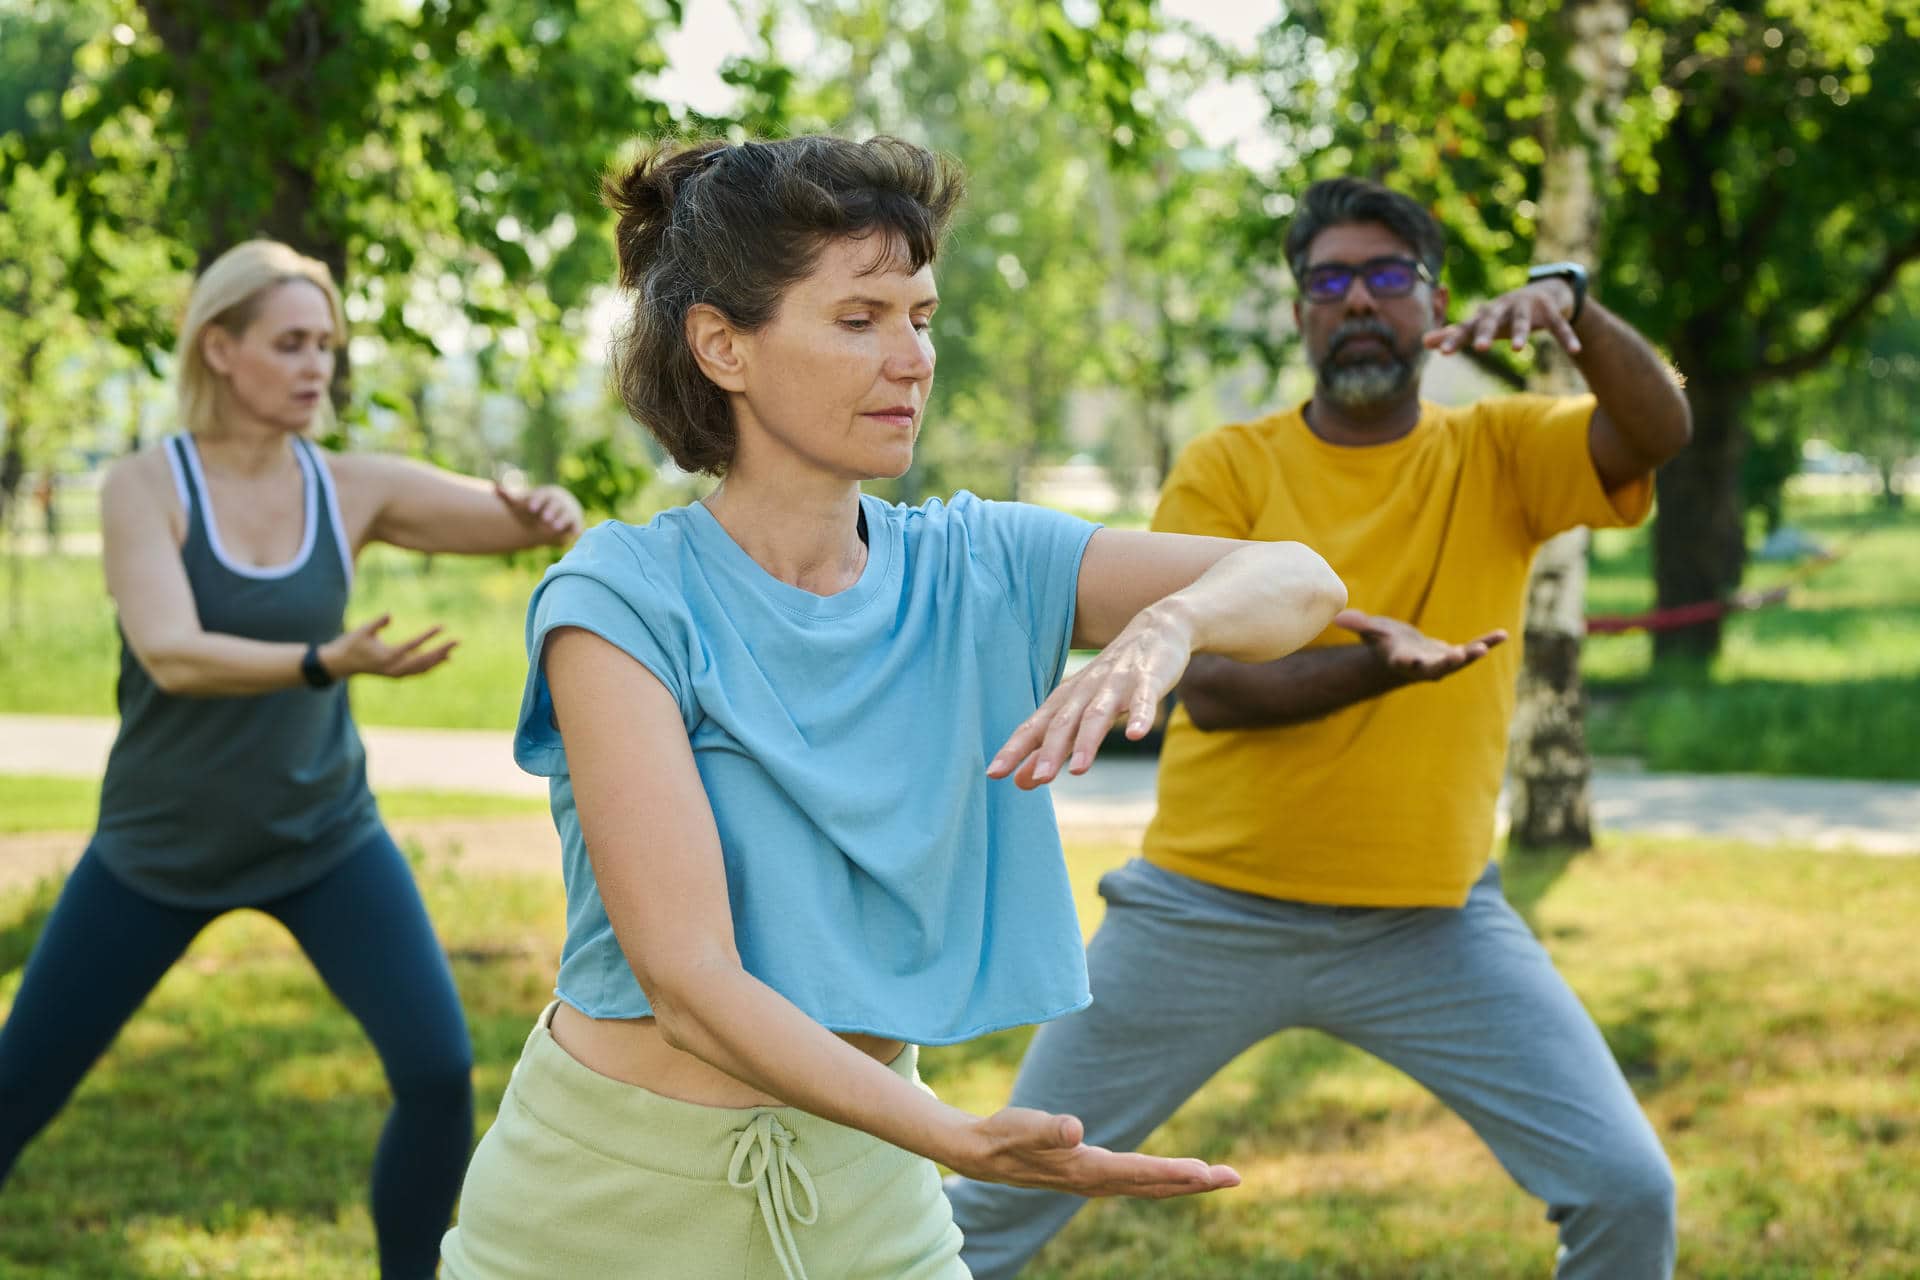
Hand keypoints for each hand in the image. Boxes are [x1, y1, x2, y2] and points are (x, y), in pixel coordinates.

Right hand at [319, 614, 457, 679]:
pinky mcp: (395, 675)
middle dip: (442, 650)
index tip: (442, 626)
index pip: (413, 646)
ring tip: (453, 650)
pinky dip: (431, 666)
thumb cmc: (350, 644)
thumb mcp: (362, 630)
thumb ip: (377, 623)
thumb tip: (390, 614)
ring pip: (423, 668)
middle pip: (424, 660)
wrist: (339, 664)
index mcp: (386, 657)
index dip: (428, 636)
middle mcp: (393, 668)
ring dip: (439, 659)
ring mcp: (395, 673)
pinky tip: (443, 659)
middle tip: (458, 640)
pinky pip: (418, 671)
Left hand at [495, 481, 584, 542]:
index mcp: (546, 495)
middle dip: (550, 511)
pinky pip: (576, 525)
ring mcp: (567, 512)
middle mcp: (558, 502)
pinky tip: (575, 533)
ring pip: (565, 515)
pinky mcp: (575, 523)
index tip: (531, 508)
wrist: (555, 513)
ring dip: (561, 520)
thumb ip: (508, 497)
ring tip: (554, 527)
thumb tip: (494, 486)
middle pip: (555, 505)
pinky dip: (576, 528)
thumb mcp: (521, 504)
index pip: (542, 495)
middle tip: (544, 518)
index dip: (537, 501)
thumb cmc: (534, 509)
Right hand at [949, 1105, 1238, 1199]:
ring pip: (1149, 1187)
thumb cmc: (1004, 1135)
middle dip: (1195, 1183)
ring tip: (1219, 1177)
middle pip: (1154, 1186)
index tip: (1206, 1172)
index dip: (1173, 1173)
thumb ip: (1048, 1129)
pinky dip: (1164, 1180)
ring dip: (1185, 1183)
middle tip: (1236, 1178)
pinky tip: (1178, 1178)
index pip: (1138, 1174)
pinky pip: (1139, 1182)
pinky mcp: (1093, 1176)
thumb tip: (1074, 1128)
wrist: (983, 1156)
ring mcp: (1096, 1182)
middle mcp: (1096, 1181)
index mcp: (1085, 1170)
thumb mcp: (1022, 1126)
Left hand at [987, 602, 1192, 787]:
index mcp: (1065, 700)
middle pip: (1063, 723)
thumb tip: (1021, 783)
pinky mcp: (1147, 680)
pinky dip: (1139, 717)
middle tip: (1039, 779)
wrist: (1155, 630)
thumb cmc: (1109, 681)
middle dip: (1049, 751)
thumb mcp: (1078, 712)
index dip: (1014, 749)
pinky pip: (1143, 700)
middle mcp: (1085, 691)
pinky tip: (1136, 735)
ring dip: (1087, 742)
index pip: (1034, 727)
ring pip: (1097, 714)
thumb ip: (1050, 748)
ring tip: (1078, 771)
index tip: (994, 773)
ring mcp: (1116, 685)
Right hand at [1335, 608, 1504, 681]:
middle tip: (1458, 656)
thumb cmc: (1385, 642)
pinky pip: (1474, 647)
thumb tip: (1337, 617)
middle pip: (1437, 668)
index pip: (1406, 664)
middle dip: (1448, 662)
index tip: (1412, 659)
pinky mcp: (1456, 654)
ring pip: (1458, 662)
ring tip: (1482, 649)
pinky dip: (1487, 642)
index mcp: (1403, 661)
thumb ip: (1358, 624)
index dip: (1410, 662)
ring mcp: (1443, 662)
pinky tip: (1502, 635)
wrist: (1403, 654)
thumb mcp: (1372, 631)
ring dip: (1471, 656)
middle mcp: (1425, 666)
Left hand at [1425, 281, 1581, 356]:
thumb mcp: (1481, 324)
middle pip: (1491, 319)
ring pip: (1522, 320)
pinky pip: (1558, 325)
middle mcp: (1503, 308)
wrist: (1545, 292)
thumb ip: (1454, 334)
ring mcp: (1527, 307)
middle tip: (1479, 348)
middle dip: (1485, 332)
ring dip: (1520, 333)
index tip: (1442, 353)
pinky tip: (1575, 351)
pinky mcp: (1550, 310)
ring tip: (1518, 350)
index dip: (1454, 339)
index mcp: (1485, 314)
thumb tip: (1422, 342)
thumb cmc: (1504, 314)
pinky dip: (1566, 337)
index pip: (1466, 328)